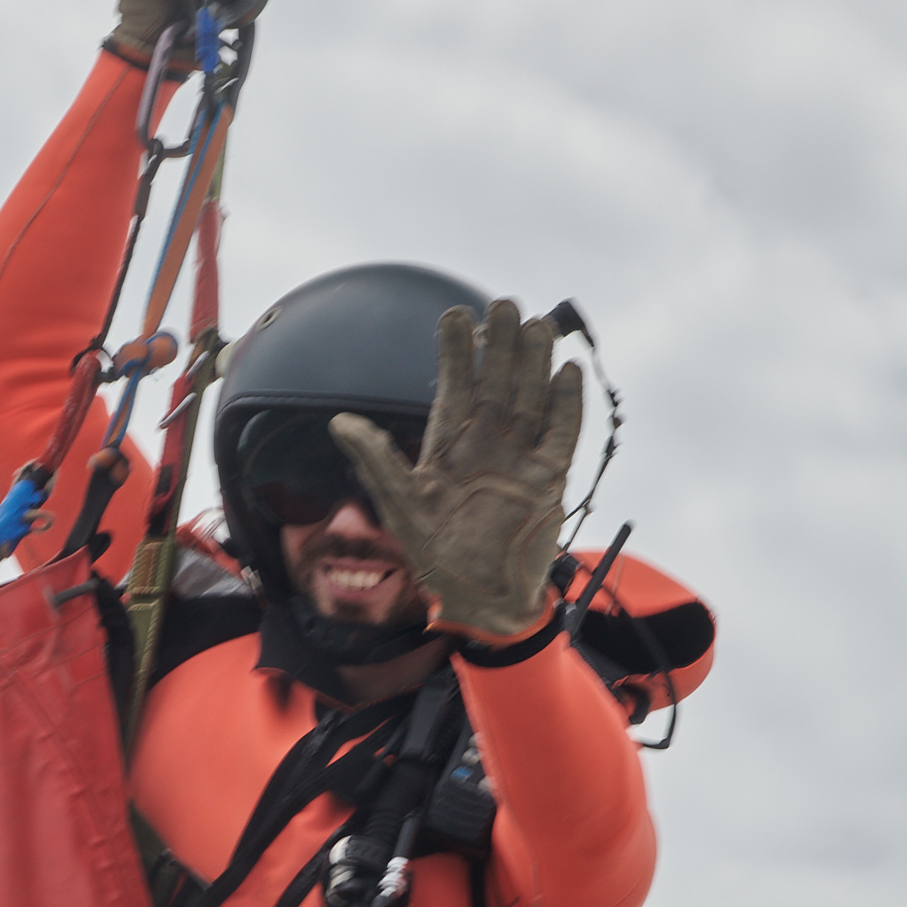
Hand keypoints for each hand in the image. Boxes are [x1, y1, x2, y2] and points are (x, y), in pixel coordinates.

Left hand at [329, 301, 582, 639]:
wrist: (481, 601)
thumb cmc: (435, 558)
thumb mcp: (400, 507)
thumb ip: (377, 462)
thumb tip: (340, 422)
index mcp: (447, 447)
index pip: (454, 388)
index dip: (456, 353)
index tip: (454, 315)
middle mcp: (485, 446)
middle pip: (497, 384)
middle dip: (499, 346)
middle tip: (502, 305)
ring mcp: (520, 459)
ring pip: (530, 400)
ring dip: (534, 364)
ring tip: (538, 325)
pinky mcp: (550, 479)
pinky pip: (561, 435)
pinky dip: (566, 406)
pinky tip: (566, 373)